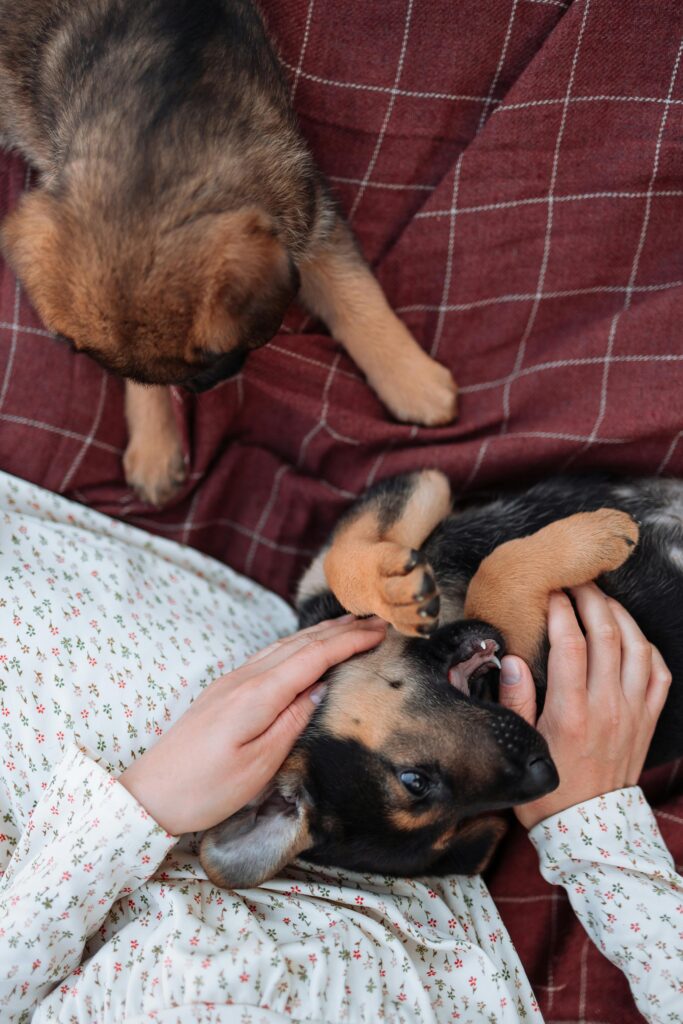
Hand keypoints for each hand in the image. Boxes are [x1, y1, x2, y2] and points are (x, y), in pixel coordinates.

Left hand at [119, 614, 385, 833]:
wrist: (151, 794)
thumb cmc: (206, 788)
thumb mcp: (260, 764)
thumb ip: (293, 720)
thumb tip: (320, 687)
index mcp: (258, 694)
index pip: (313, 656)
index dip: (349, 641)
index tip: (381, 630)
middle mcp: (245, 678)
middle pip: (300, 643)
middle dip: (341, 629)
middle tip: (376, 620)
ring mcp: (232, 681)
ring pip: (284, 646)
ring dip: (319, 633)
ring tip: (349, 626)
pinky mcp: (224, 691)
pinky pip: (269, 656)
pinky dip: (297, 645)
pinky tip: (305, 648)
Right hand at [498, 584, 670, 828]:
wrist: (588, 828)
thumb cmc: (549, 788)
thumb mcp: (520, 747)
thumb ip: (515, 702)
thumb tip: (511, 660)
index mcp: (571, 712)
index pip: (570, 643)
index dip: (560, 609)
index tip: (548, 591)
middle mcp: (607, 706)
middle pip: (606, 634)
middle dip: (591, 598)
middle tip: (576, 580)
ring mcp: (633, 711)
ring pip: (637, 646)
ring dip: (619, 614)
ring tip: (600, 598)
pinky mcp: (647, 719)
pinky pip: (658, 672)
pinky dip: (646, 645)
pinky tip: (629, 635)